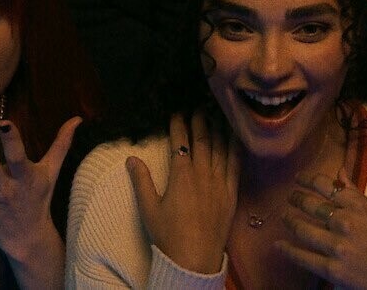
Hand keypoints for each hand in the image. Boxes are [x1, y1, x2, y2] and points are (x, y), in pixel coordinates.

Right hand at [128, 112, 238, 274]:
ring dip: (218, 130)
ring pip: (220, 148)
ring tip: (216, 115)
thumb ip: (141, 181)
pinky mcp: (231, 193)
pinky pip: (235, 165)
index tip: (177, 112)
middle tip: (198, 107)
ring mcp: (219, 182)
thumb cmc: (168, 235)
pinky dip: (235, 148)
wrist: (194, 259)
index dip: (178, 124)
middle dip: (199, 121)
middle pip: (202, 140)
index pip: (180, 142)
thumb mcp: (149, 208)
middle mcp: (202, 174)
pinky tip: (235, 138)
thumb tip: (131, 158)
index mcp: (181, 175)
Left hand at [277, 173, 366, 289]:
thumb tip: (340, 174)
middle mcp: (346, 222)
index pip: (326, 185)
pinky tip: (278, 245)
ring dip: (289, 221)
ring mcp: (337, 246)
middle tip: (289, 198)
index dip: (307, 179)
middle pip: (311, 205)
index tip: (298, 179)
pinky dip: (288, 250)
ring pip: (303, 229)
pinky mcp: (331, 269)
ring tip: (283, 217)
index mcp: (359, 206)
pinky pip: (303, 257)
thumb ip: (355, 195)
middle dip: (296, 199)